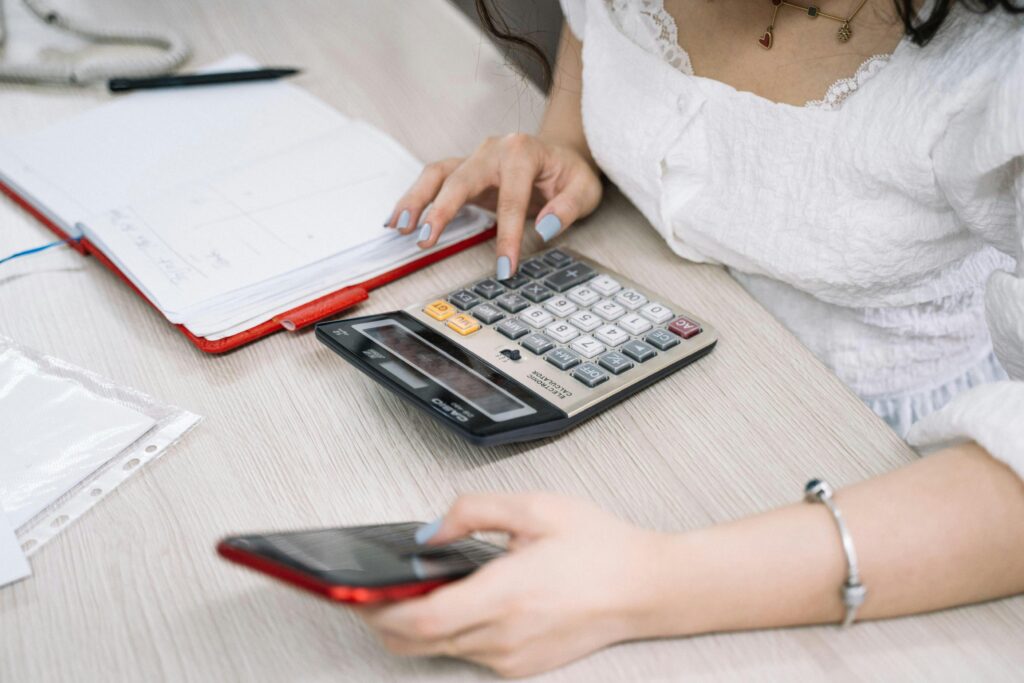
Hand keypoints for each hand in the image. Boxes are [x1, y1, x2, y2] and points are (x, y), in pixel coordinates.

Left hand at [354, 493, 664, 677]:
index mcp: (506, 594)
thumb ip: (472, 511)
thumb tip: (430, 532)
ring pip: (439, 650)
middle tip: (367, 593)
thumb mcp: (536, 507)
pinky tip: (457, 603)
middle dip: (383, 620)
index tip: (356, 593)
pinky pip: (467, 654)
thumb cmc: (600, 547)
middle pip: (417, 643)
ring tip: (410, 592)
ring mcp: (512, 658)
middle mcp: (505, 635)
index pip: (420, 620)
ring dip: (415, 627)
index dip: (378, 610)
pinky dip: (449, 633)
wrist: (647, 587)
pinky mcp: (521, 666)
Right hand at [384, 134, 602, 278]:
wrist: (560, 155)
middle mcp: (493, 150)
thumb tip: (543, 227)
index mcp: (523, 152)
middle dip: (442, 211)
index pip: (511, 198)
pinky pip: (433, 181)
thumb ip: (567, 208)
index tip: (504, 268)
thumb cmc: (570, 173)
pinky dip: (414, 199)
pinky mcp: (463, 170)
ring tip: (400, 227)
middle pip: (460, 179)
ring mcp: (474, 158)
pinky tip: (398, 220)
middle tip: (427, 240)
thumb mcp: (584, 190)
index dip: (507, 237)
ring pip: (437, 175)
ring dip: (416, 200)